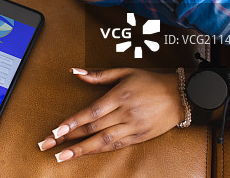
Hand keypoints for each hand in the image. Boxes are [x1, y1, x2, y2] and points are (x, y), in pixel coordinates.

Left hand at [38, 68, 182, 162]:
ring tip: (62, 156)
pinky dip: (99, 151)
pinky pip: (117, 146)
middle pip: (93, 128)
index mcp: (120, 95)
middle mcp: (126, 113)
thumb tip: (76, 72)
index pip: (91, 112)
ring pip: (103, 141)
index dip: (73, 123)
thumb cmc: (151, 80)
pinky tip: (85, 154)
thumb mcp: (125, 71)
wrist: (182, 95)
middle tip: (48, 145)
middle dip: (68, 138)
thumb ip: (98, 75)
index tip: (56, 130)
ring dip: (81, 150)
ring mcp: (134, 127)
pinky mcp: (140, 137)